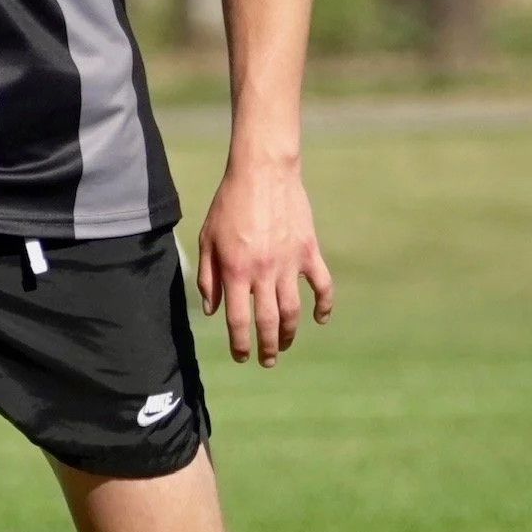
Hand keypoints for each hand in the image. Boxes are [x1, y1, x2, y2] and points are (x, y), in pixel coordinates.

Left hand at [196, 158, 332, 367]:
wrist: (263, 171)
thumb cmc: (229, 204)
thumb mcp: (207, 239)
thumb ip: (208, 277)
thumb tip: (213, 311)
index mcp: (236, 271)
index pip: (238, 321)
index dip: (240, 345)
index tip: (242, 357)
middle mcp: (264, 272)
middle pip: (268, 323)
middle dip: (268, 348)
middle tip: (267, 360)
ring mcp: (290, 263)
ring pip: (294, 311)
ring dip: (290, 334)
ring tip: (285, 344)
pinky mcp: (309, 251)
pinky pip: (322, 285)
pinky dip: (324, 305)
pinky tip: (319, 318)